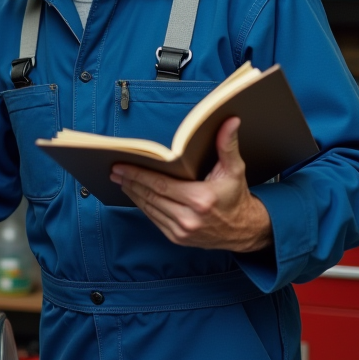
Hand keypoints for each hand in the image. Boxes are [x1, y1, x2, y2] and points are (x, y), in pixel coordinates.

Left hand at [110, 117, 272, 252]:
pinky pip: (154, 220)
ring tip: (121, 180)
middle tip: (114, 171)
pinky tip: (135, 195)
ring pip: (149, 209)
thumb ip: (227, 144)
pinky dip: (143, 206)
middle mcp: (189, 218)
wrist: (244, 230)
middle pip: (150, 196)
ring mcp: (182, 231)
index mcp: (200, 200)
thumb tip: (230, 120)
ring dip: (133, 194)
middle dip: (130, 182)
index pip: (160, 185)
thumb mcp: (235, 169)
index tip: (120, 166)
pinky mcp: (178, 239)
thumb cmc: (236, 196)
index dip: (138, 174)